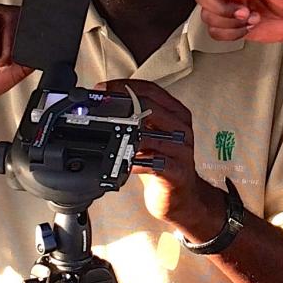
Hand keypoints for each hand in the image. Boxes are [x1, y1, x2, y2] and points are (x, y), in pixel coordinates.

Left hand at [112, 80, 222, 235]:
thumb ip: (135, 120)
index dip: (124, 87)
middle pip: (150, 107)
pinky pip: (155, 163)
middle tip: (100, 111)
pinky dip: (136, 163)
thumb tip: (104, 105)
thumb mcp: (150, 136)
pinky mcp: (177, 172)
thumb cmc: (163, 163)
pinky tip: (125, 164)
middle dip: (121, 107)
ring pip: (152, 135)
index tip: (103, 89)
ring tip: (110, 137)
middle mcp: (181, 128)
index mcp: (176, 114)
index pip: (150, 90)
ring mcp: (181, 150)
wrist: (182, 196)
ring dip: (127, 136)